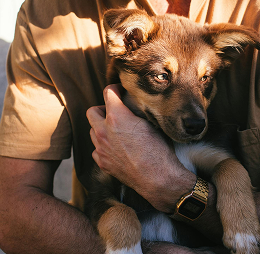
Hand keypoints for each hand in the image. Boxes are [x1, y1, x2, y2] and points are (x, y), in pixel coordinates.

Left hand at [87, 84, 195, 211]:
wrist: (158, 178)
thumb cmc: (158, 149)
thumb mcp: (151, 123)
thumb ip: (136, 111)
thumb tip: (132, 104)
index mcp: (117, 117)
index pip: (108, 92)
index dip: (115, 89)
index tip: (120, 91)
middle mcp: (104, 131)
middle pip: (92, 111)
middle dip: (102, 109)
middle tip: (115, 113)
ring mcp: (100, 148)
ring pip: (92, 131)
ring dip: (101, 128)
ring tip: (116, 131)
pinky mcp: (102, 163)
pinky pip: (96, 149)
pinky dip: (103, 146)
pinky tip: (116, 148)